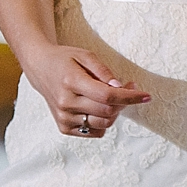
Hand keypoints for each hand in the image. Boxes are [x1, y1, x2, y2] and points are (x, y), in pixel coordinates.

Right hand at [21, 43, 150, 137]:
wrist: (40, 68)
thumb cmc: (65, 59)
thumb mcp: (86, 55)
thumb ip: (103, 71)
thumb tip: (120, 87)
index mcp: (71, 82)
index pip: (107, 96)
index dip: (130, 97)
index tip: (146, 96)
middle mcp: (66, 103)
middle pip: (107, 111)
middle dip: (124, 102)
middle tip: (129, 88)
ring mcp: (63, 118)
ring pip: (103, 124)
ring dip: (115, 112)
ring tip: (112, 97)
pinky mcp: (64, 128)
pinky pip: (94, 131)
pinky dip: (103, 121)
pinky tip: (99, 107)